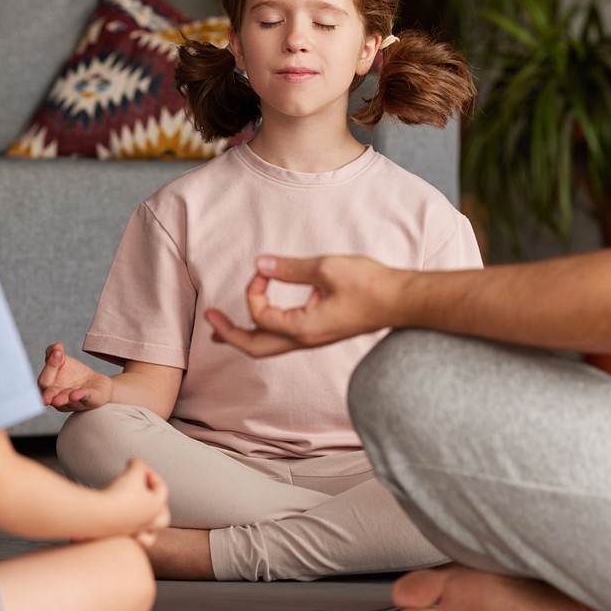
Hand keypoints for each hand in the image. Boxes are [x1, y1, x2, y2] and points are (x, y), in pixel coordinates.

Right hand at [39, 343, 113, 411]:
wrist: (96, 383)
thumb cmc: (74, 374)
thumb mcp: (62, 361)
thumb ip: (54, 352)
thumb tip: (55, 346)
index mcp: (50, 386)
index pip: (44, 380)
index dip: (50, 366)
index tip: (57, 352)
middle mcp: (59, 396)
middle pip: (50, 394)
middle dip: (47, 395)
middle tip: (45, 397)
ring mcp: (74, 400)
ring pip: (66, 400)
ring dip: (61, 399)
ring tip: (57, 400)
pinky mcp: (90, 399)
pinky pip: (84, 397)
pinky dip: (79, 396)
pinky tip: (75, 395)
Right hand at [103, 458, 169, 545]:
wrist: (99, 515)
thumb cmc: (120, 495)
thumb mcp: (133, 472)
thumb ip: (138, 465)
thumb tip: (135, 464)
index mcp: (157, 507)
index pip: (161, 487)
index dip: (149, 472)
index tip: (135, 465)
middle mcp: (149, 523)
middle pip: (163, 516)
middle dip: (157, 504)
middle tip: (146, 492)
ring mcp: (135, 532)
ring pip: (150, 532)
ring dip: (146, 520)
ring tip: (137, 509)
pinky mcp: (121, 537)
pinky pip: (132, 537)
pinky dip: (131, 531)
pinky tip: (122, 521)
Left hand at [207, 254, 402, 357]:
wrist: (402, 300)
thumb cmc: (370, 285)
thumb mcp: (327, 268)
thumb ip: (291, 267)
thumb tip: (261, 263)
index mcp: (303, 329)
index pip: (260, 314)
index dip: (254, 288)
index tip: (265, 268)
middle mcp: (305, 340)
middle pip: (255, 346)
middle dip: (228, 334)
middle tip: (208, 319)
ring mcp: (313, 338)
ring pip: (268, 347)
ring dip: (242, 337)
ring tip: (219, 331)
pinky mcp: (320, 332)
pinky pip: (283, 339)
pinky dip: (263, 332)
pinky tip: (261, 321)